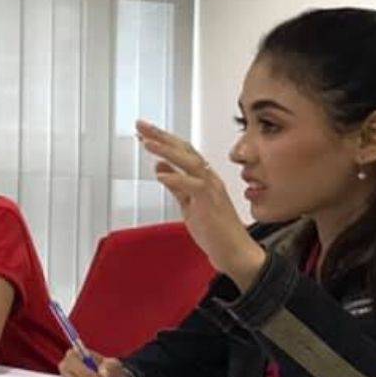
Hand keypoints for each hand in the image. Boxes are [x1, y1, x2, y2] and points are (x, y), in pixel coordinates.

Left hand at [136, 120, 265, 288]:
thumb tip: (160, 168)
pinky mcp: (211, 203)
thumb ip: (176, 186)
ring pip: (190, 162)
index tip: (144, 131)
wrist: (234, 251)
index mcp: (203, 177)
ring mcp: (212, 190)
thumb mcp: (188, 204)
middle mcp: (209, 178)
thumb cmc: (215, 230)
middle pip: (185, 150)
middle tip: (141, 125)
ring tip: (148, 142)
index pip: (182, 152)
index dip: (163, 139)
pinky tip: (161, 174)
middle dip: (162, 136)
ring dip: (167, 151)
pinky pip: (194, 187)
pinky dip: (177, 179)